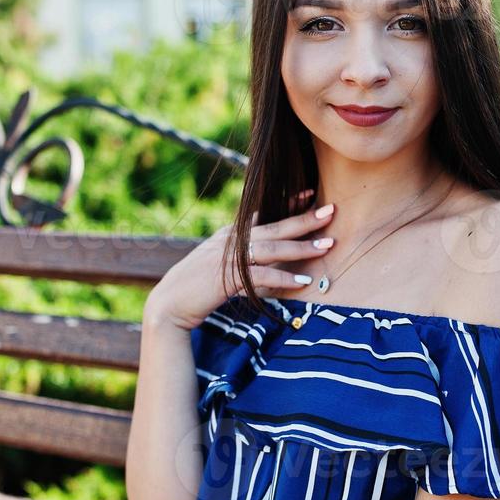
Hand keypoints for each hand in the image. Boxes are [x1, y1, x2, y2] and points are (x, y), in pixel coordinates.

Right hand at [144, 189, 334, 331]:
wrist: (168, 305)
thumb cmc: (195, 287)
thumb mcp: (217, 262)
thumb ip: (238, 253)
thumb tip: (259, 250)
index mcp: (230, 235)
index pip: (264, 216)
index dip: (288, 205)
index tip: (310, 194)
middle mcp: (230, 241)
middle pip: (274, 228)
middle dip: (304, 220)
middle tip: (331, 212)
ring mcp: (229, 258)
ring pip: (272, 248)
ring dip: (301, 248)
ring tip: (327, 246)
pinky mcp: (227, 278)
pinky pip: (261, 276)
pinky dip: (283, 278)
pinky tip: (302, 282)